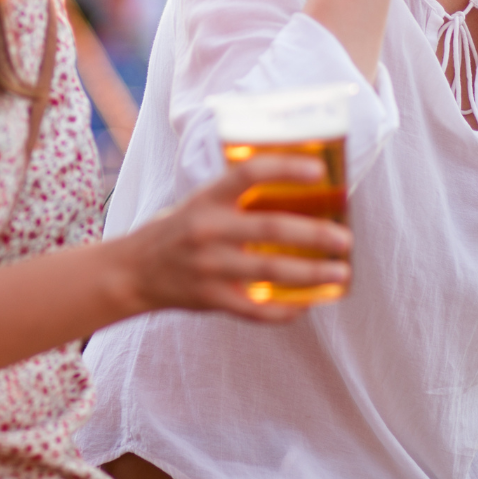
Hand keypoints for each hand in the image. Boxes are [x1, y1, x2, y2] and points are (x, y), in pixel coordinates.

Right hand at [115, 155, 352, 322]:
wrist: (132, 272)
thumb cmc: (175, 232)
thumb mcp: (198, 204)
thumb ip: (236, 201)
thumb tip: (297, 197)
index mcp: (205, 200)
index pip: (247, 174)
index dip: (284, 168)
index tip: (318, 170)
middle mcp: (206, 230)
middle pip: (270, 228)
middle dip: (314, 234)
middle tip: (345, 239)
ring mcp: (208, 267)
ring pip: (270, 271)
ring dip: (312, 273)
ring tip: (341, 273)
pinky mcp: (210, 298)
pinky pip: (256, 309)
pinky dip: (285, 310)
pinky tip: (307, 305)